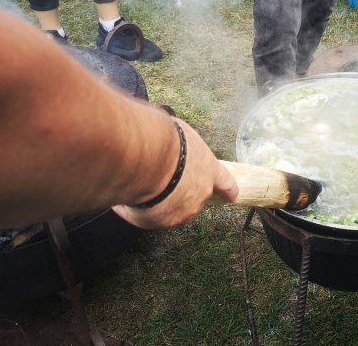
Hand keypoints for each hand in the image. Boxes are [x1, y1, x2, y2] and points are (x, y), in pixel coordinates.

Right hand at [112, 119, 238, 228]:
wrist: (145, 160)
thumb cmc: (164, 142)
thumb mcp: (180, 134)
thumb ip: (182, 147)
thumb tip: (173, 144)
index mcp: (210, 170)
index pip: (226, 183)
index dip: (228, 190)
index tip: (231, 196)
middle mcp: (200, 193)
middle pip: (195, 198)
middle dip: (181, 192)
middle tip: (163, 180)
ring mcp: (181, 211)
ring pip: (171, 209)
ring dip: (159, 201)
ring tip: (141, 186)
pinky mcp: (159, 222)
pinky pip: (146, 217)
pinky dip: (136, 210)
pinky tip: (126, 197)